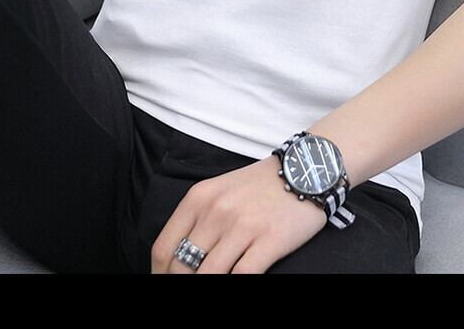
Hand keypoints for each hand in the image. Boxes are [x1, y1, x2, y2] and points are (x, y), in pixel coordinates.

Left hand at [150, 154, 327, 273]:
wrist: (304, 169)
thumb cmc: (259, 186)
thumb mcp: (219, 192)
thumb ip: (198, 221)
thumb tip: (178, 260)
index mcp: (198, 198)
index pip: (164, 248)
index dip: (159, 275)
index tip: (164, 283)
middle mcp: (216, 211)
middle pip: (182, 267)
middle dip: (180, 284)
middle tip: (184, 293)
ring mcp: (242, 226)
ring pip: (209, 275)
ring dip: (207, 287)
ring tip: (209, 290)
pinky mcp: (269, 240)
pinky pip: (243, 276)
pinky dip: (235, 286)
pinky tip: (235, 284)